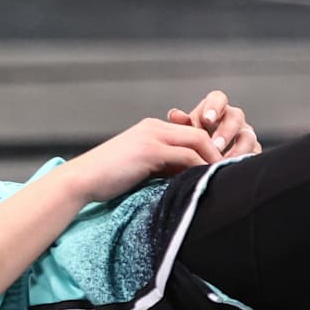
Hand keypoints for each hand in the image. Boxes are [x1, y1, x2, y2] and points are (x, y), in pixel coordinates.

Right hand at [70, 118, 223, 202]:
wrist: (81, 180)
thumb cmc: (105, 179)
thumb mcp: (137, 168)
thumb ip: (159, 166)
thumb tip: (183, 178)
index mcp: (150, 129)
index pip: (189, 132)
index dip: (207, 149)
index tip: (217, 169)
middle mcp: (152, 127)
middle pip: (199, 132)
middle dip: (217, 152)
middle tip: (228, 172)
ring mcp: (151, 137)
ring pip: (196, 140)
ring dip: (213, 159)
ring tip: (222, 178)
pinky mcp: (149, 151)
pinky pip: (185, 156)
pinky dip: (200, 167)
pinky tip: (205, 181)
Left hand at [166, 90, 261, 157]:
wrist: (205, 159)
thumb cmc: (194, 141)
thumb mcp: (186, 131)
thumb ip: (182, 123)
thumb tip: (175, 114)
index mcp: (216, 108)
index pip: (218, 98)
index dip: (214, 107)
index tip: (207, 119)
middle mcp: (233, 118)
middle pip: (236, 117)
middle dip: (225, 132)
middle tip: (215, 146)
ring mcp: (245, 134)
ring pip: (248, 137)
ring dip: (237, 149)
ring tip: (223, 161)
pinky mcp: (252, 151)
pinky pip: (253, 154)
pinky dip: (243, 161)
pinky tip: (232, 169)